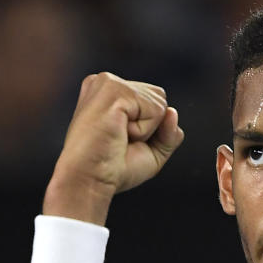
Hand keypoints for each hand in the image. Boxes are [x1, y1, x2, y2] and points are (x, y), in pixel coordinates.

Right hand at [44, 73, 184, 223]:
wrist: (89, 180)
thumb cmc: (112, 169)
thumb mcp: (151, 152)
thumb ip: (169, 132)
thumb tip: (172, 111)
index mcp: (110, 92)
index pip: (154, 101)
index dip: (150, 130)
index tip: (121, 142)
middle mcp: (107, 82)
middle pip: (160, 98)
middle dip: (152, 128)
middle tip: (120, 141)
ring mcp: (109, 82)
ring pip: (160, 103)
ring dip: (147, 130)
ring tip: (117, 137)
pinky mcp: (114, 89)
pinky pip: (156, 110)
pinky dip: (144, 130)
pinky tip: (119, 133)